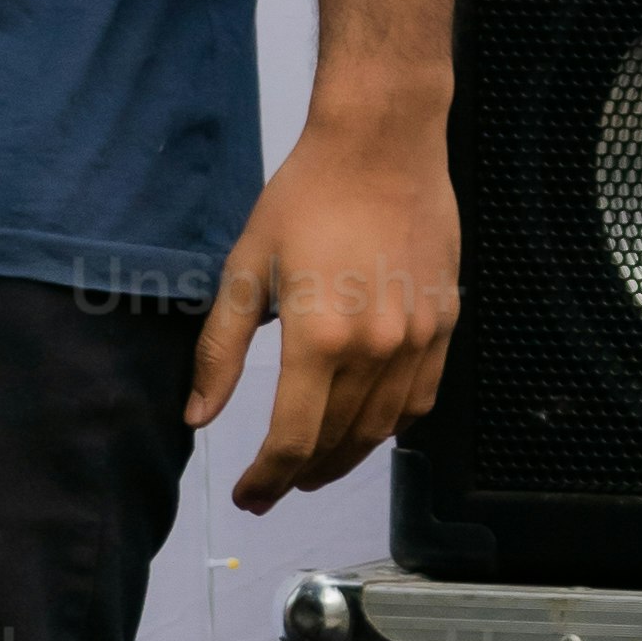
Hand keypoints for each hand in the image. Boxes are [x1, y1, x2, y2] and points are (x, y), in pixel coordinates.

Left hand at [186, 86, 459, 513]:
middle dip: (301, 475)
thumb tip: (197, 416)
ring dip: (346, 459)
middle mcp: (374, 348)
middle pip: (338, 442)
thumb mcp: (246, 266)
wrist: (383, 144)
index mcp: (318, 335)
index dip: (267, 477)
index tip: (248, 496)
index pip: (293, 439)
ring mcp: (417, 340)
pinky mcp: (445, 325)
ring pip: (381, 430)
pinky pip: (420, 400)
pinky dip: (392, 428)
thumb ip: (221, 349)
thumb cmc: (306, 196)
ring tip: (314, 467)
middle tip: (275, 488)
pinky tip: (367, 430)